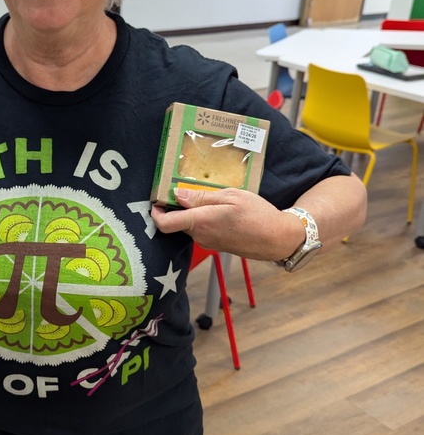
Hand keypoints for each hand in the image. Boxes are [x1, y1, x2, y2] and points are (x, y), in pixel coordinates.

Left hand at [151, 187, 304, 260]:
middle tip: (185, 190)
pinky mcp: (215, 245)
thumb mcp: (231, 196)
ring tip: (208, 197)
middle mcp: (200, 236)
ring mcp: (208, 242)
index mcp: (201, 222)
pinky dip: (202, 220)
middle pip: (176, 223)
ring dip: (192, 213)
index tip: (156, 201)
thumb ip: (202, 197)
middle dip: (176, 208)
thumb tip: (178, 195)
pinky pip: (201, 230)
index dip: (156, 213)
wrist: (277, 239)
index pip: (166, 224)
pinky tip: (217, 210)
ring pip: (189, 226)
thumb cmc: (257, 215)